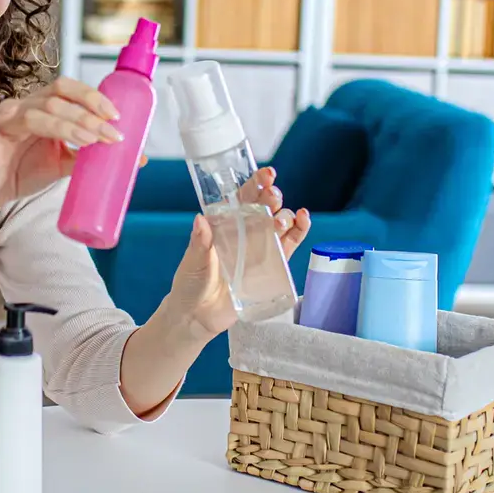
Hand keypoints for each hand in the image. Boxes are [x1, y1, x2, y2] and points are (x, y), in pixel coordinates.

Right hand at [0, 77, 129, 213]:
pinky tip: (36, 129)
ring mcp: (3, 114)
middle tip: (112, 132)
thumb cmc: (24, 172)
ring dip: (68, 124)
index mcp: (44, 107)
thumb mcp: (63, 163)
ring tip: (91, 141)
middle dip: (88, 113)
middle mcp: (25, 105)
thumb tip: (136, 157)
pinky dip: (15, 118)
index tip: (117, 116)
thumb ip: (90, 155)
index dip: (92, 97)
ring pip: (38, 110)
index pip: (68, 89)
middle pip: (57, 95)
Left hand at [155, 167, 311, 341]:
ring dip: (285, 216)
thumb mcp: (193, 262)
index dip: (255, 184)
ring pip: (279, 224)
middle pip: (264, 208)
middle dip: (272, 198)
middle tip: (272, 196)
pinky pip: (289, 246)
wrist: (197, 317)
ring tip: (279, 221)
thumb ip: (199, 243)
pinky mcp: (271, 267)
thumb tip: (201, 220)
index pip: (242, 199)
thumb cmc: (190, 284)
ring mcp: (259, 249)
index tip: (266, 175)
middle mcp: (244, 233)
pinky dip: (299, 232)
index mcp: (224, 225)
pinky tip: (302, 219)